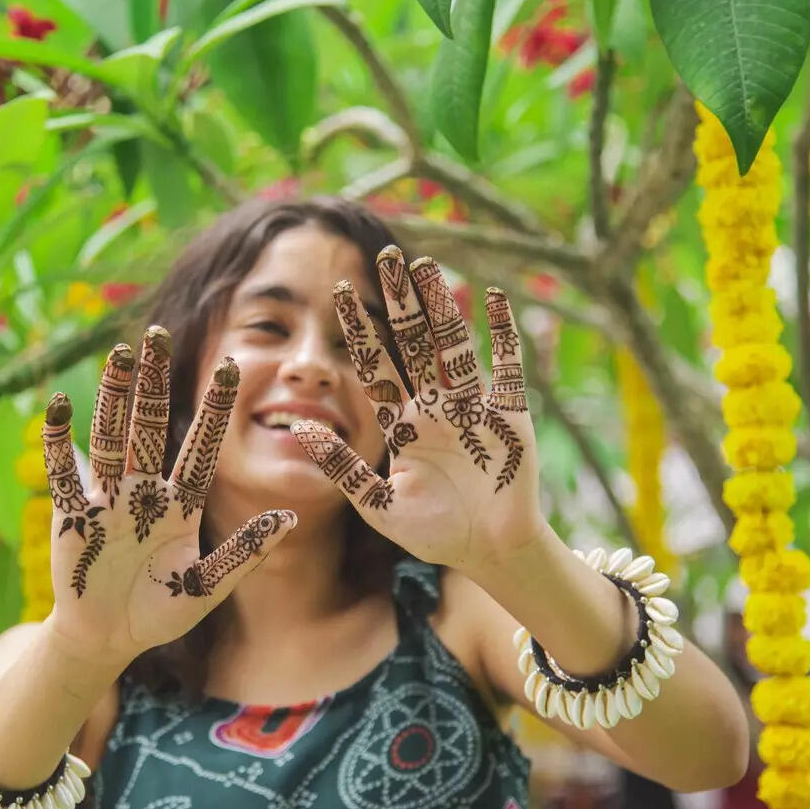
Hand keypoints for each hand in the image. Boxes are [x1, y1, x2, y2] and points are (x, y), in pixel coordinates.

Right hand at [41, 327, 295, 667]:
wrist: (109, 639)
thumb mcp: (208, 585)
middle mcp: (144, 491)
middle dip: (154, 382)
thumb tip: (291, 519)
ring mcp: (107, 500)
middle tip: (156, 334)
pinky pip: (64, 473)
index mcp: (180, 504)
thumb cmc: (160, 612)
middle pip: (151, 426)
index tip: (233, 366)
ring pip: (111, 437)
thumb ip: (244, 553)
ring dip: (113, 396)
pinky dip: (59, 442)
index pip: (201, 446)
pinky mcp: (72, 515)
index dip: (216, 409)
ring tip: (118, 355)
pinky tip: (58, 405)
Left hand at [289, 246, 543, 575]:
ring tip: (427, 265)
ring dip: (442, 306)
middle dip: (400, 302)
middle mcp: (434, 405)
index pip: (377, 366)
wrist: (488, 551)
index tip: (337, 293)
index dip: (359, 330)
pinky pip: (505, 366)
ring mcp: (471, 406)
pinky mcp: (508, 414)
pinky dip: (501, 334)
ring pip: (453, 345)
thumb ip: (341, 469)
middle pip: (414, 343)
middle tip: (385, 257)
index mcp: (402, 422)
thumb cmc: (433, 532)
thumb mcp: (376, 504)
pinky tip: (493, 298)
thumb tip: (300, 431)